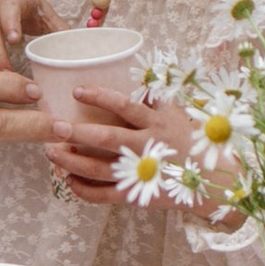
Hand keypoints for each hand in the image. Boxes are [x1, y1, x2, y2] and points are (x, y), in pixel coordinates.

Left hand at [46, 89, 207, 211]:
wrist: (214, 181)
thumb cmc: (190, 142)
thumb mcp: (177, 115)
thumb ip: (154, 97)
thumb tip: (135, 70)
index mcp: (157, 123)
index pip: (125, 106)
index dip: (100, 97)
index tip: (76, 91)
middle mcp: (148, 146)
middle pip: (108, 138)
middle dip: (78, 132)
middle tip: (55, 127)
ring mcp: (141, 172)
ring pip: (100, 168)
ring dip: (72, 162)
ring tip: (50, 152)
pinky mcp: (137, 194)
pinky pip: (105, 194)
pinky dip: (84, 189)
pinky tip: (68, 180)